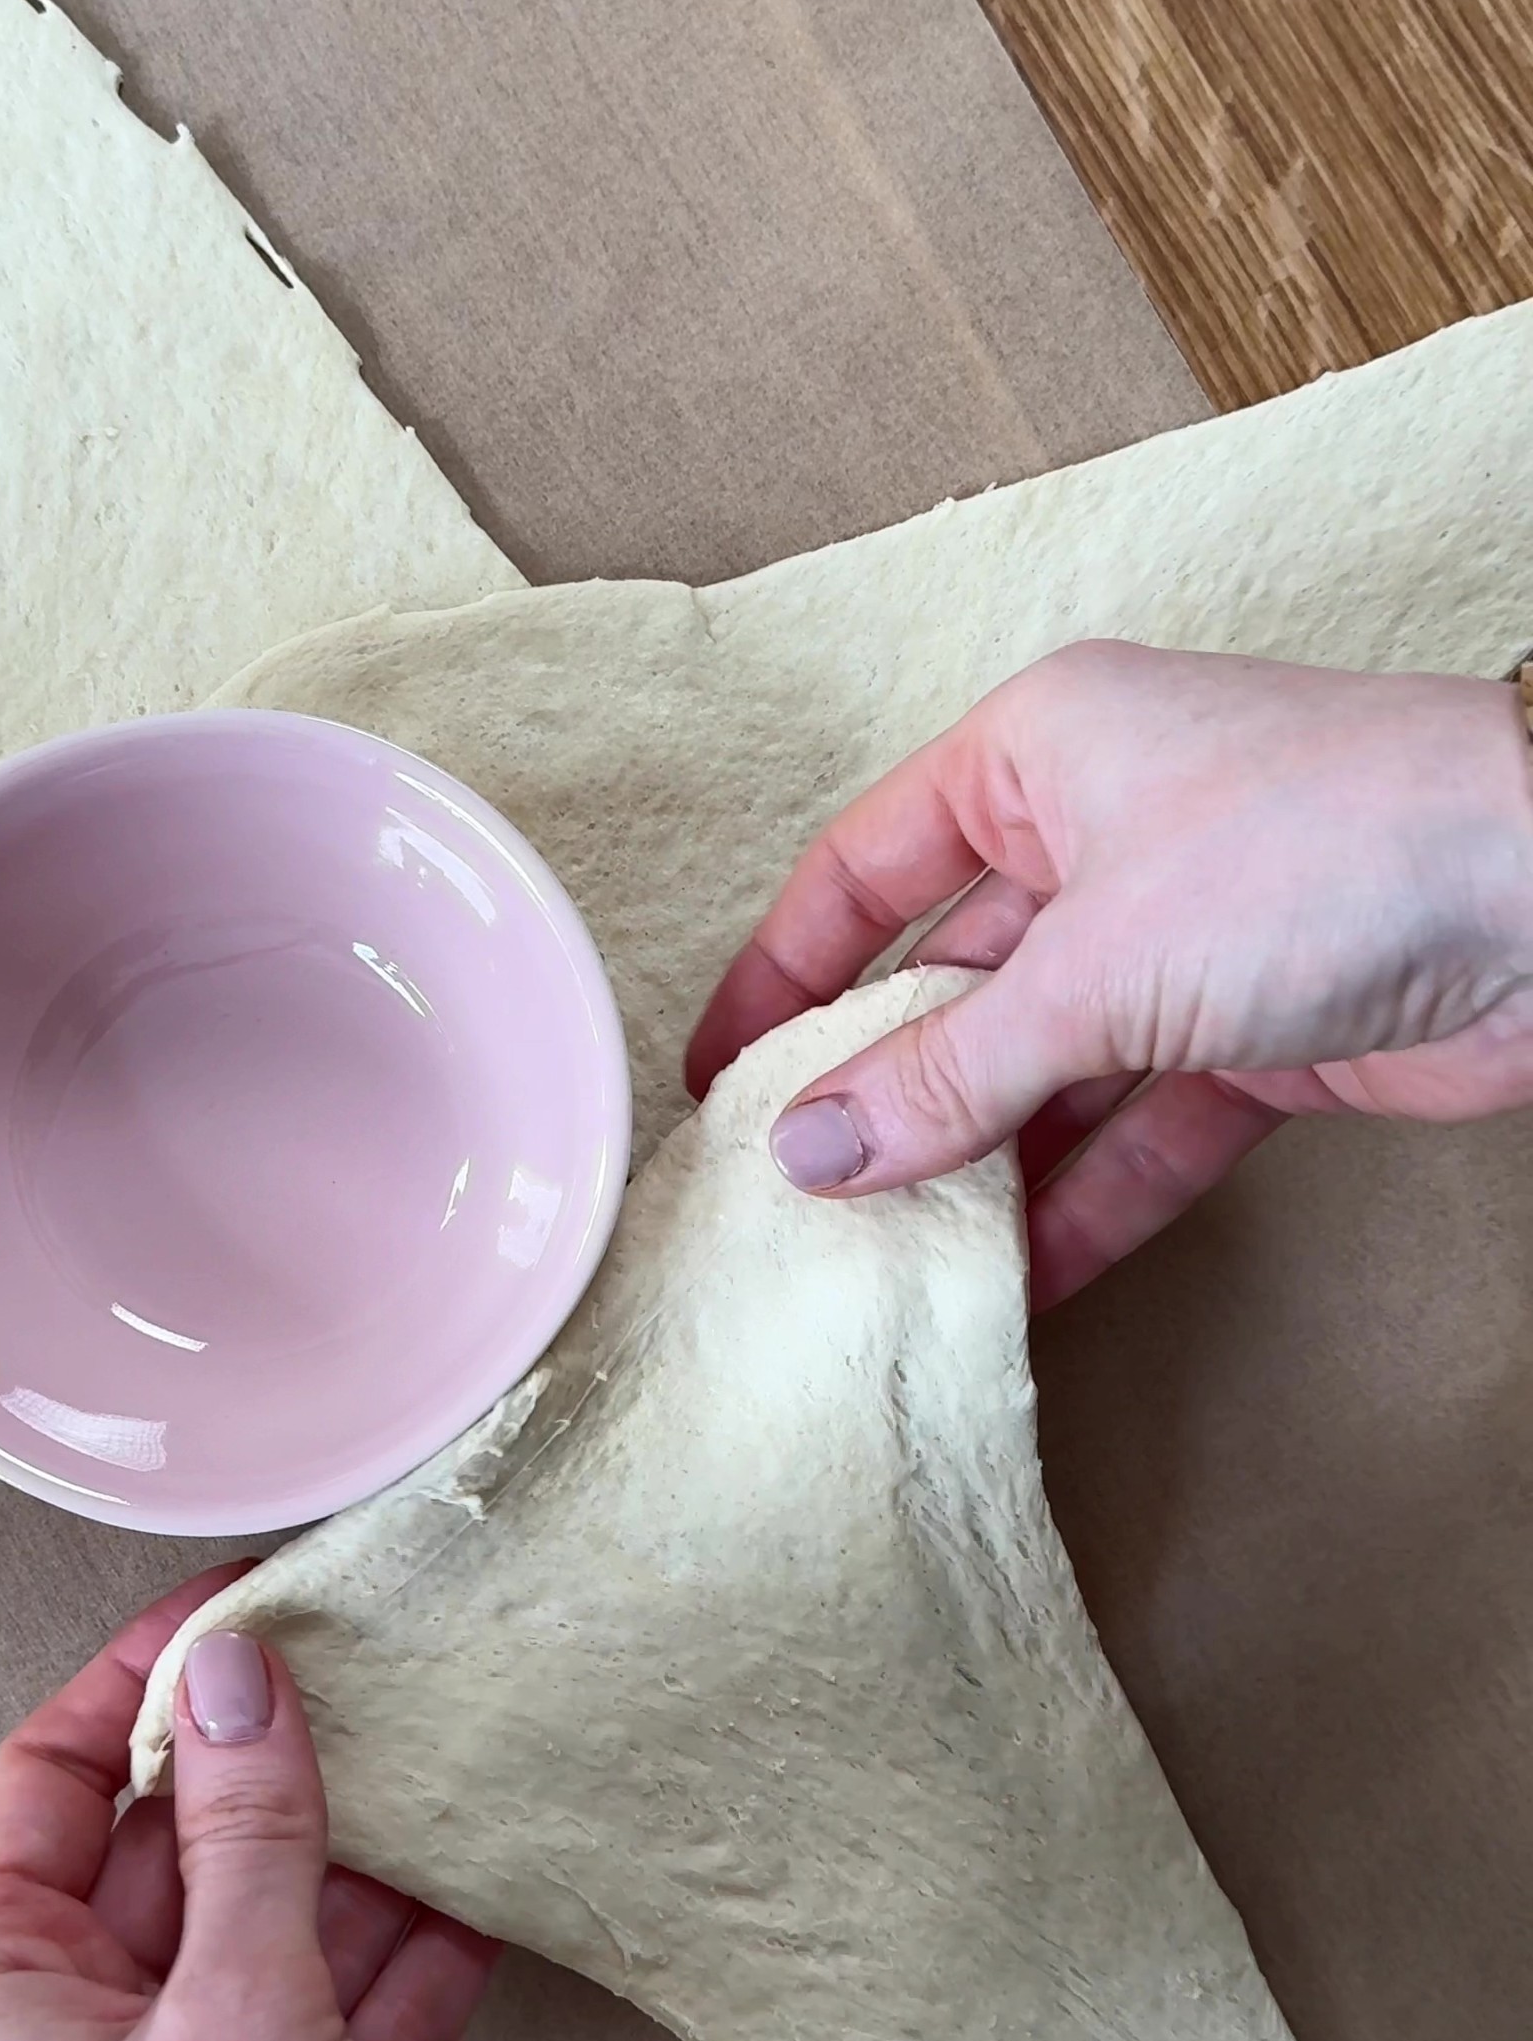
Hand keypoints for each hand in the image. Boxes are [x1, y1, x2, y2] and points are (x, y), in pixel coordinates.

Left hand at [0, 1570, 498, 2040]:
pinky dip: (410, 1957)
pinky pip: (342, 2011)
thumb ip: (245, 1831)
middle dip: (274, 1770)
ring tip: (441, 1761)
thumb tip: (237, 1671)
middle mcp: (78, 2036)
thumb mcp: (234, 2012)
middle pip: (173, 1844)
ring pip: (272, 1922)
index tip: (237, 1610)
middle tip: (364, 1673)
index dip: (140, 1684)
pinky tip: (479, 1890)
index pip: (47, 1779)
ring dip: (360, 1859)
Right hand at [687, 642, 1532, 1308]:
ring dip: (983, 1165)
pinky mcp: (1257, 1031)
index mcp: (1036, 758)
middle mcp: (1098, 837)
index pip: (864, 871)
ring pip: (1045, 1068)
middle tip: (799, 1199)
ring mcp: (1181, 939)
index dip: (781, 973)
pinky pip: (1141, 1128)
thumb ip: (947, 1070)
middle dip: (884, 1091)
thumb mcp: (1097, 964)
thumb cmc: (1322, 849)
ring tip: (894, 1264)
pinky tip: (1025, 1283)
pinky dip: (1090, 1200)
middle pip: (951, 982)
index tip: (718, 1081)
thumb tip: (805, 1151)